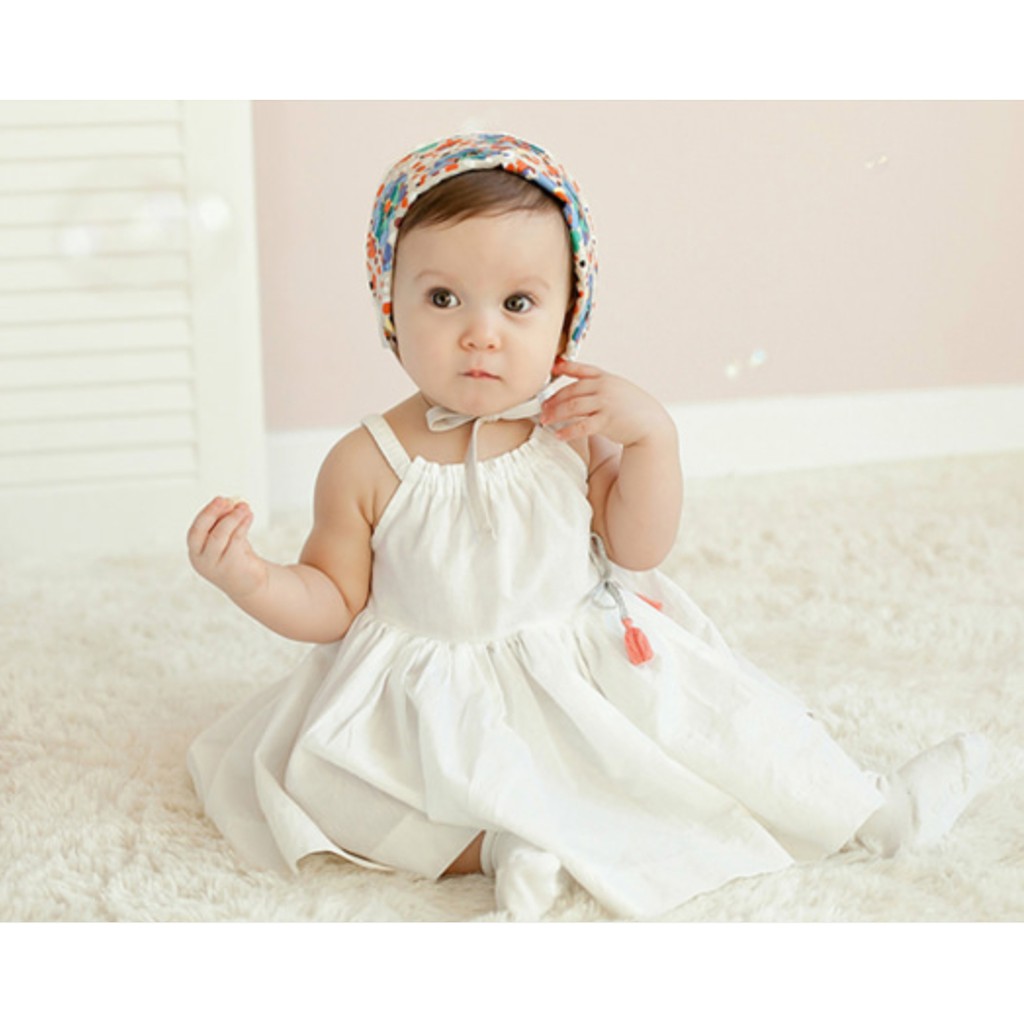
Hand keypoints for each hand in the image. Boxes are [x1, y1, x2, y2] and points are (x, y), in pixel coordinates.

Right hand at [187, 496, 267, 599]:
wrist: (248, 582)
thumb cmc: (235, 557)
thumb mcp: (226, 538)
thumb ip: (224, 523)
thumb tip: (231, 503)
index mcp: (196, 551)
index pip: (195, 531)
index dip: (207, 513)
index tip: (221, 499)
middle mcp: (201, 559)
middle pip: (200, 532)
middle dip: (212, 513)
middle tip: (227, 500)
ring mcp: (215, 564)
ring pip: (220, 535)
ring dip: (233, 517)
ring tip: (244, 507)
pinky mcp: (232, 566)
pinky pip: (235, 540)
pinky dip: (243, 525)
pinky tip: (249, 516)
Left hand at [541, 358, 673, 447]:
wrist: (653, 424)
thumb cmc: (635, 409)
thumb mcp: (620, 389)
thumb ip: (602, 387)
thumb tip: (582, 391)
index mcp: (606, 378)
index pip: (581, 370)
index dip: (565, 368)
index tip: (552, 368)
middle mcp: (604, 388)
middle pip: (571, 391)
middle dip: (553, 400)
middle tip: (543, 408)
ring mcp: (605, 403)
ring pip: (572, 407)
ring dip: (555, 414)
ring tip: (545, 421)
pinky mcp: (606, 421)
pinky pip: (581, 426)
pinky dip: (567, 431)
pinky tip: (559, 435)